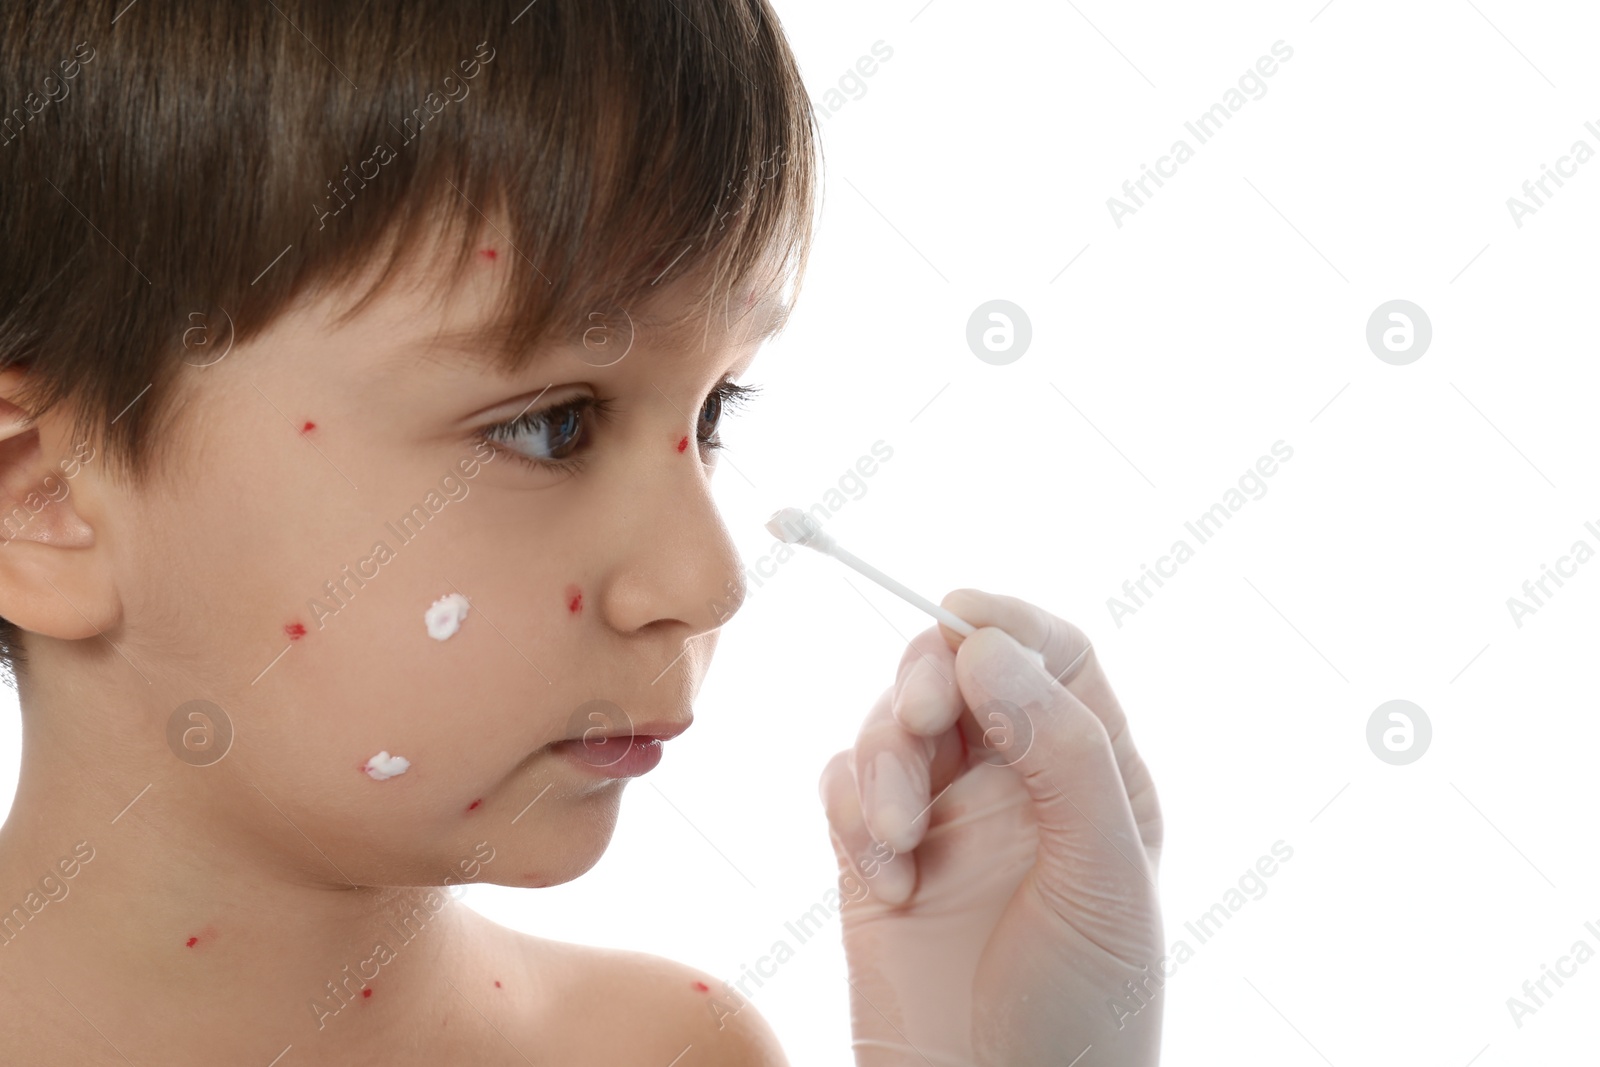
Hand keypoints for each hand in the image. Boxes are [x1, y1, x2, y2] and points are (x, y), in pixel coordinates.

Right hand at [818, 589, 1163, 1066]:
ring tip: (898, 841)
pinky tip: (887, 882)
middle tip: (919, 718)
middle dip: (925, 680)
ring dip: (882, 763)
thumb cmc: (1082, 1010)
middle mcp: (1015, 782)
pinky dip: (850, 814)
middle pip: (956, 670)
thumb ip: (1062, 748)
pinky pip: (842, 785)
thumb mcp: (1101, 873)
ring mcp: (941, 818)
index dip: (1006, 621)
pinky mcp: (874, 856)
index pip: (1053, 655)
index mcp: (1091, 773)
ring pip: (889, 723)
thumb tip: (988, 645)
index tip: (962, 617)